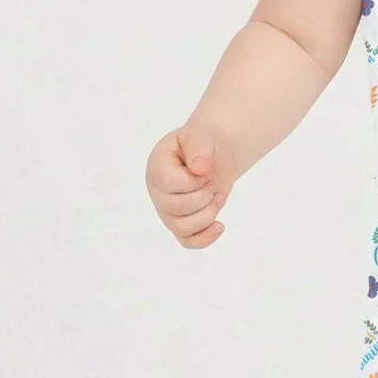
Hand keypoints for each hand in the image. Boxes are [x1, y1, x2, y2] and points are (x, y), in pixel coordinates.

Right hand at [146, 122, 238, 246]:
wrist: (211, 154)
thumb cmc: (202, 144)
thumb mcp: (200, 136)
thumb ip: (198, 149)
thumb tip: (199, 169)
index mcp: (157, 168)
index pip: (171, 183)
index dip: (195, 180)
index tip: (206, 169)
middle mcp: (158, 192)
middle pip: (178, 207)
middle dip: (205, 195)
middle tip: (214, 183)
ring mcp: (167, 211)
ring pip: (182, 228)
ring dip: (208, 214)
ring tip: (218, 197)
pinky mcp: (181, 224)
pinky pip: (188, 241)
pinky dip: (205, 238)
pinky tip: (220, 225)